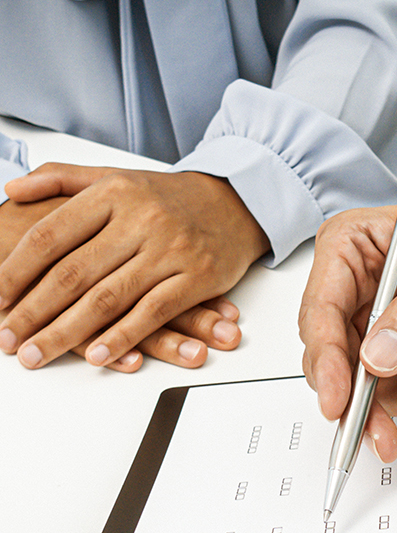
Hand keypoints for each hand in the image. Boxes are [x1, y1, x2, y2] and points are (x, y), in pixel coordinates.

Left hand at [0, 164, 267, 368]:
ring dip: (67, 333)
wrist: (237, 201)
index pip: (51, 236)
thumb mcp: (115, 176)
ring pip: (108, 298)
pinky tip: (98, 355)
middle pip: (73, 274)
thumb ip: (61, 179)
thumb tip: (13, 189)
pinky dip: (123, 337)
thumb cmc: (170, 197)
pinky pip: (153, 312)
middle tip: (6, 338)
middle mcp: (140, 219)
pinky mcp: (197, 276)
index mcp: (113, 193)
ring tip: (37, 353)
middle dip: (33, 312)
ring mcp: (169, 249)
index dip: (16, 271)